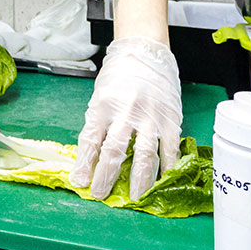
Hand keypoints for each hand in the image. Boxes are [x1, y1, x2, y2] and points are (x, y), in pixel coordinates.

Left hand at [70, 36, 181, 200]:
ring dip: (139, 179)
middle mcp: (125, 112)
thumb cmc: (118, 77)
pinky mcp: (170, 119)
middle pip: (114, 152)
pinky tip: (163, 179)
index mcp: (102, 106)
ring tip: (135, 196)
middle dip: (106, 177)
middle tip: (101, 194)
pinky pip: (169, 148)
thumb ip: (97, 124)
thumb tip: (91, 158)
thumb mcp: (99, 97)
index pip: (91, 141)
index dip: (85, 165)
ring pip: (144, 155)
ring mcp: (149, 116)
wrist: (144, 53)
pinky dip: (167, 167)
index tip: (80, 182)